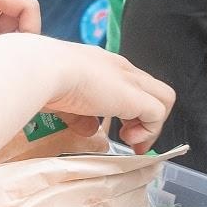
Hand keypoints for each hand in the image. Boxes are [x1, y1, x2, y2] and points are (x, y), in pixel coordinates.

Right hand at [44, 45, 173, 152]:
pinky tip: (128, 139)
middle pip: (152, 89)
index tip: (120, 129)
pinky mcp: (135, 95)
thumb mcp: (63, 101)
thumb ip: (79, 116)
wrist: (43, 69)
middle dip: (146, 118)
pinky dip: (149, 131)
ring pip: (164, 98)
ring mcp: (130, 79)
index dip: (129, 109)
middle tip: (131, 139)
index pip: (129, 83)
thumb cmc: (43, 80)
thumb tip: (89, 130)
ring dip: (151, 125)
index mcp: (102, 65)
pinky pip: (158, 113)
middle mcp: (120, 68)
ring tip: (131, 140)